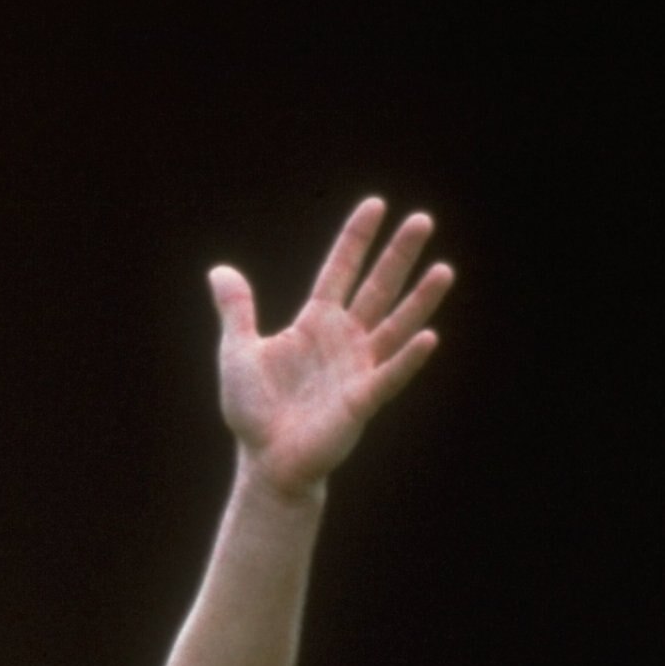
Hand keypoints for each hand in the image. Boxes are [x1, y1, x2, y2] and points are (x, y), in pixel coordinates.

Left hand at [213, 198, 452, 498]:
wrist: (266, 461)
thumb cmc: (254, 410)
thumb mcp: (238, 352)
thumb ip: (236, 311)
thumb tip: (220, 271)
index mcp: (315, 323)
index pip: (340, 271)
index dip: (356, 239)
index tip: (376, 204)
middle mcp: (344, 339)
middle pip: (376, 288)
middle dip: (398, 255)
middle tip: (423, 219)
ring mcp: (358, 368)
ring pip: (395, 326)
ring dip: (419, 300)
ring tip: (443, 269)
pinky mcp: (362, 401)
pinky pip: (389, 375)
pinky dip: (407, 358)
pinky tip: (428, 337)